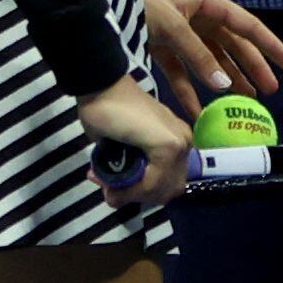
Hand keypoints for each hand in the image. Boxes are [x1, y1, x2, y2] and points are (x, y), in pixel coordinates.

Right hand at [76, 76, 193, 207]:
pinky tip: (113, 183)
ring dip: (131, 194)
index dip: (141, 193)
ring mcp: (179, 142)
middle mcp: (183, 140)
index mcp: (176, 139)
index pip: (168, 183)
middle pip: (167, 190)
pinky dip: (132, 190)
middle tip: (108, 188)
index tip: (112, 189)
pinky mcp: (169, 144)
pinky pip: (153, 182)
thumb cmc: (106, 110)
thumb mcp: (119, 149)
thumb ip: (128, 170)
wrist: (100, 86)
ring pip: (161, 190)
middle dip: (137, 196)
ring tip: (106, 184)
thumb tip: (118, 192)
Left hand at [141, 0, 282, 119]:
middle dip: (251, 69)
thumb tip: (224, 86)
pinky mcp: (165, 48)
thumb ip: (198, 56)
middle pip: (233, 46)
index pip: (249, 26)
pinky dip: (190, 91)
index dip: (271, 47)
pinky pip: (184, 73)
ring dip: (225, 81)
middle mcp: (200, 18)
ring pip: (212, 61)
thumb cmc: (142, 3)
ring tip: (241, 101)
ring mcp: (184, 34)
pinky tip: (197, 111)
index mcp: (209, 4)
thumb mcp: (173, 26)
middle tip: (268, 93)